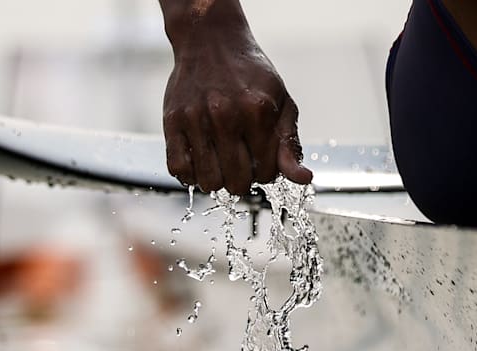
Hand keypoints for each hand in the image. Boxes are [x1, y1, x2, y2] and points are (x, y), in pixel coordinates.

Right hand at [160, 1, 311, 194]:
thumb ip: (290, 143)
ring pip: (209, 182)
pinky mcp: (172, 121)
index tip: (261, 158)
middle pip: (238, 183)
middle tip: (241, 161)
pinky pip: (179, 169)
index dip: (267, 171)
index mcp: (258, 111)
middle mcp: (225, 115)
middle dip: (244, 179)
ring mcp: (196, 119)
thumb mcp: (281, 103)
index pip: (267, 173)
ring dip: (218, 180)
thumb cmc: (251, 75)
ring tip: (221, 162)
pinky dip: (190, 175)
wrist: (211, 41)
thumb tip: (304, 179)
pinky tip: (200, 162)